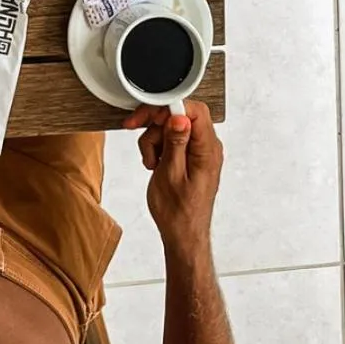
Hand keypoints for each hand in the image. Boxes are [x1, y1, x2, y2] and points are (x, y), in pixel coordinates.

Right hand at [124, 100, 223, 257]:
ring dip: (154, 140)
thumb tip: (179, 117)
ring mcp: (199, 151)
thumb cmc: (178, 214)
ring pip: (171, 127)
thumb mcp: (171, 176)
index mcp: (208, 150)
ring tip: (151, 162)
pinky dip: (158, 147)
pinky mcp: (190, 156)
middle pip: (180, 115)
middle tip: (137, 130)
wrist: (182, 236)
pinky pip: (172, 139)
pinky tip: (155, 163)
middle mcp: (207, 147)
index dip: (169, 107)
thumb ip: (176, 143)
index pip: (194, 110)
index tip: (150, 116)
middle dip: (155, 124)